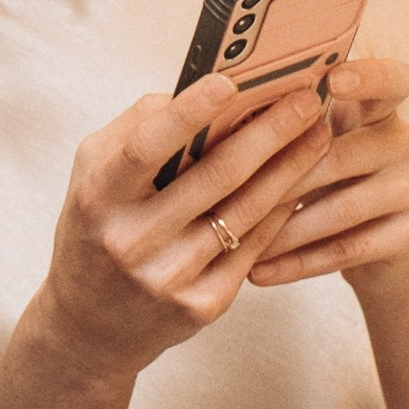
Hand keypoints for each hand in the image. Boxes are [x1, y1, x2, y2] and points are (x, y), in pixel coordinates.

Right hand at [32, 73, 339, 385]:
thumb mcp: (92, 176)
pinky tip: (300, 183)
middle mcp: (131, 241)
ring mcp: (169, 277)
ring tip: (319, 133)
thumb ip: (137, 129)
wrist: (89, 327)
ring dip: (289, 168)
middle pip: (214, 177)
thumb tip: (199, 93)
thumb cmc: (95, 230)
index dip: (188, 114)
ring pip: (244, 211)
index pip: (146, 148)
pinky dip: (279, 210)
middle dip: (268, 132)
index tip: (229, 81)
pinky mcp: (202, 306)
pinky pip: (252, 247)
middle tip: (308, 99)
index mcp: (97, 198)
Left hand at [245, 56, 408, 289]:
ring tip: (235, 242)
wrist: (377, 251)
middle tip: (231, 195)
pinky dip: (298, 263)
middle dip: (283, 178)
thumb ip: (287, 127)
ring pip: (343, 208)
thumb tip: (214, 115)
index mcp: (382, 108)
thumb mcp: (312, 148)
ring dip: (283, 230)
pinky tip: (259, 272)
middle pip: (344, 154)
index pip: (392, 79)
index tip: (332, 82)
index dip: (367, 76)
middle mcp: (408, 140)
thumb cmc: (326, 182)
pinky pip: (349, 249)